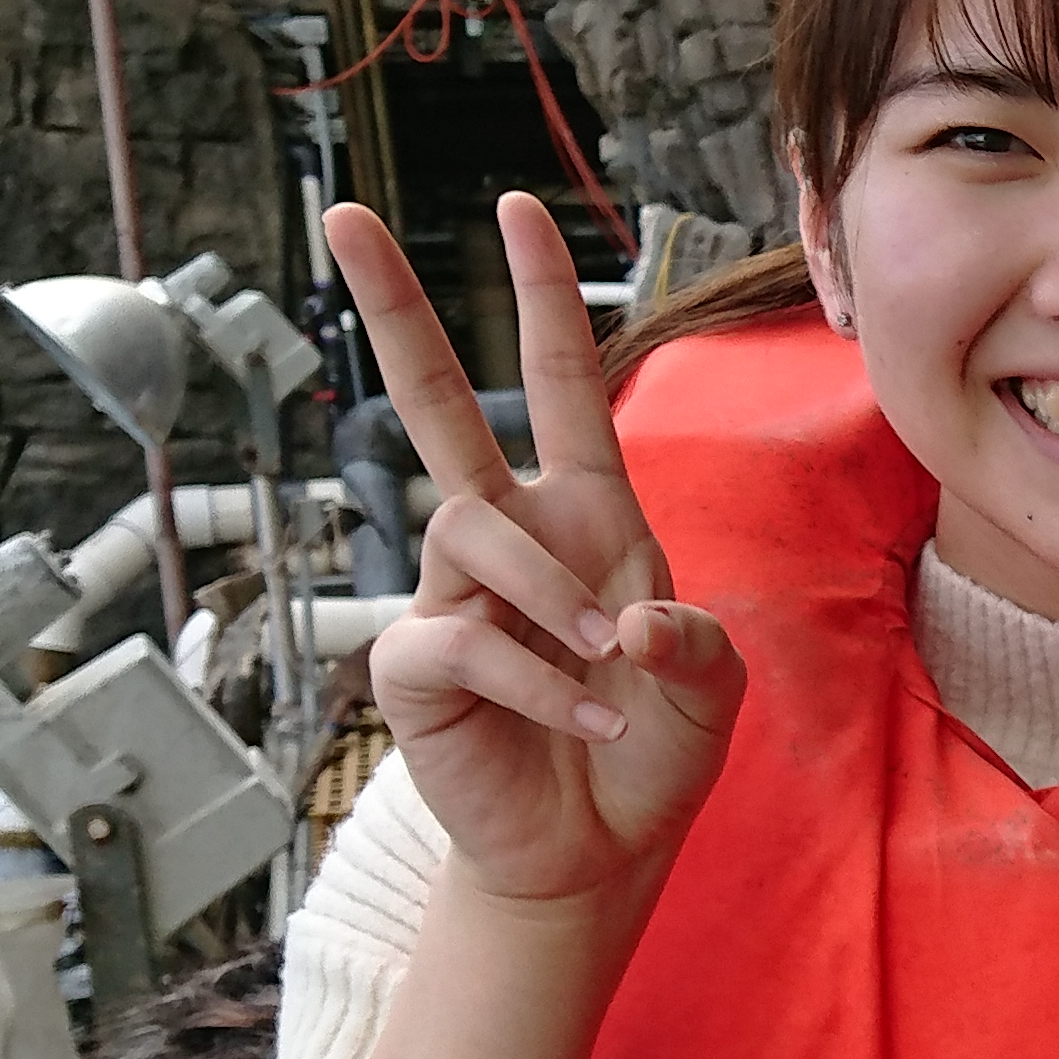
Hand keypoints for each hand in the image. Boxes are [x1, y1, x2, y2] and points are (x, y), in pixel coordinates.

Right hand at [337, 196, 742, 915]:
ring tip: (609, 661)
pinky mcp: (417, 666)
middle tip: (347, 214)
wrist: (600, 851)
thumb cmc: (653, 751)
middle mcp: (508, 538)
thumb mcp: (711, 686)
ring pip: (470, 527)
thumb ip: (696, 641)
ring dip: (551, 593)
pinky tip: (593, 722)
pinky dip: (541, 684)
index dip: (541, 299)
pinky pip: (463, 639)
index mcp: (584, 516)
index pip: (557, 384)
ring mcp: (453, 596)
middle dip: (395, 307)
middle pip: (435, 402)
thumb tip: (632, 615)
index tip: (517, 208)